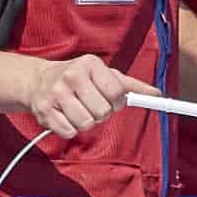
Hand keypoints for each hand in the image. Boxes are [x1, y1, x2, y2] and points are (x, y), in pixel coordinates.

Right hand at [23, 51, 153, 142]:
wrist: (39, 80)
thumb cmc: (79, 78)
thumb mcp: (105, 75)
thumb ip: (131, 86)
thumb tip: (156, 93)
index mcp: (91, 64)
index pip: (117, 93)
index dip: (116, 102)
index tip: (109, 98)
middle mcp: (72, 76)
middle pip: (103, 112)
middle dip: (101, 113)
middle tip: (91, 105)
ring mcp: (56, 93)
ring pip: (86, 124)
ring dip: (86, 123)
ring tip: (78, 110)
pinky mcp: (44, 110)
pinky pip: (69, 132)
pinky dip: (71, 129)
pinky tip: (65, 116)